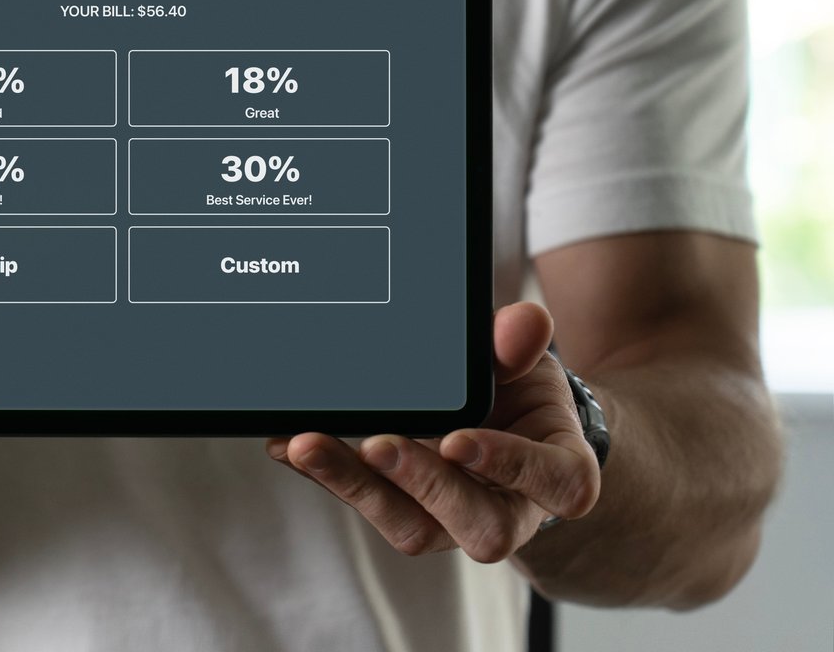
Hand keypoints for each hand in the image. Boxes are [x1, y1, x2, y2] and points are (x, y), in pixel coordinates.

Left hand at [266, 302, 600, 562]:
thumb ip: (520, 345)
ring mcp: (450, 520)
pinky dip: (325, 474)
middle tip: (375, 444)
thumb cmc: (521, 396)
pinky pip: (365, 503)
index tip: (457, 440)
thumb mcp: (527, 364)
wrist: (503, 425)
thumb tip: (522, 320)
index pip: (552, 483)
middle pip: (475, 525)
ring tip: (308, 445)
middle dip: (420, 484)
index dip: (507, 465)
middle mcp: (506, 510)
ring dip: (355, 486)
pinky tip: (288, 444)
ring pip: (410, 526)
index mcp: (557, 475)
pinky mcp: (402, 511)